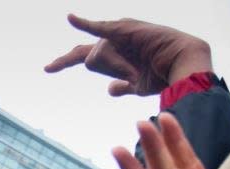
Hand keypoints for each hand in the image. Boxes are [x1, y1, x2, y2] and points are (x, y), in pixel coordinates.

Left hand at [44, 14, 211, 95]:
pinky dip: (84, 23)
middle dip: (107, 70)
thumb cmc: (163, 75)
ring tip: (139, 66)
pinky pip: (98, 28)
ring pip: (97, 57)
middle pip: (89, 60)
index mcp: (113, 55)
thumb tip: (110, 89)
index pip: (83, 57)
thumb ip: (121, 85)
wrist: (182, 65)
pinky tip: (70, 18)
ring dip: (118, 67)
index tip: (47, 68)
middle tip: (132, 71)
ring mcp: (116, 34)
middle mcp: (112, 42)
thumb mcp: (137, 86)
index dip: (64, 61)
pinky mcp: (123, 30)